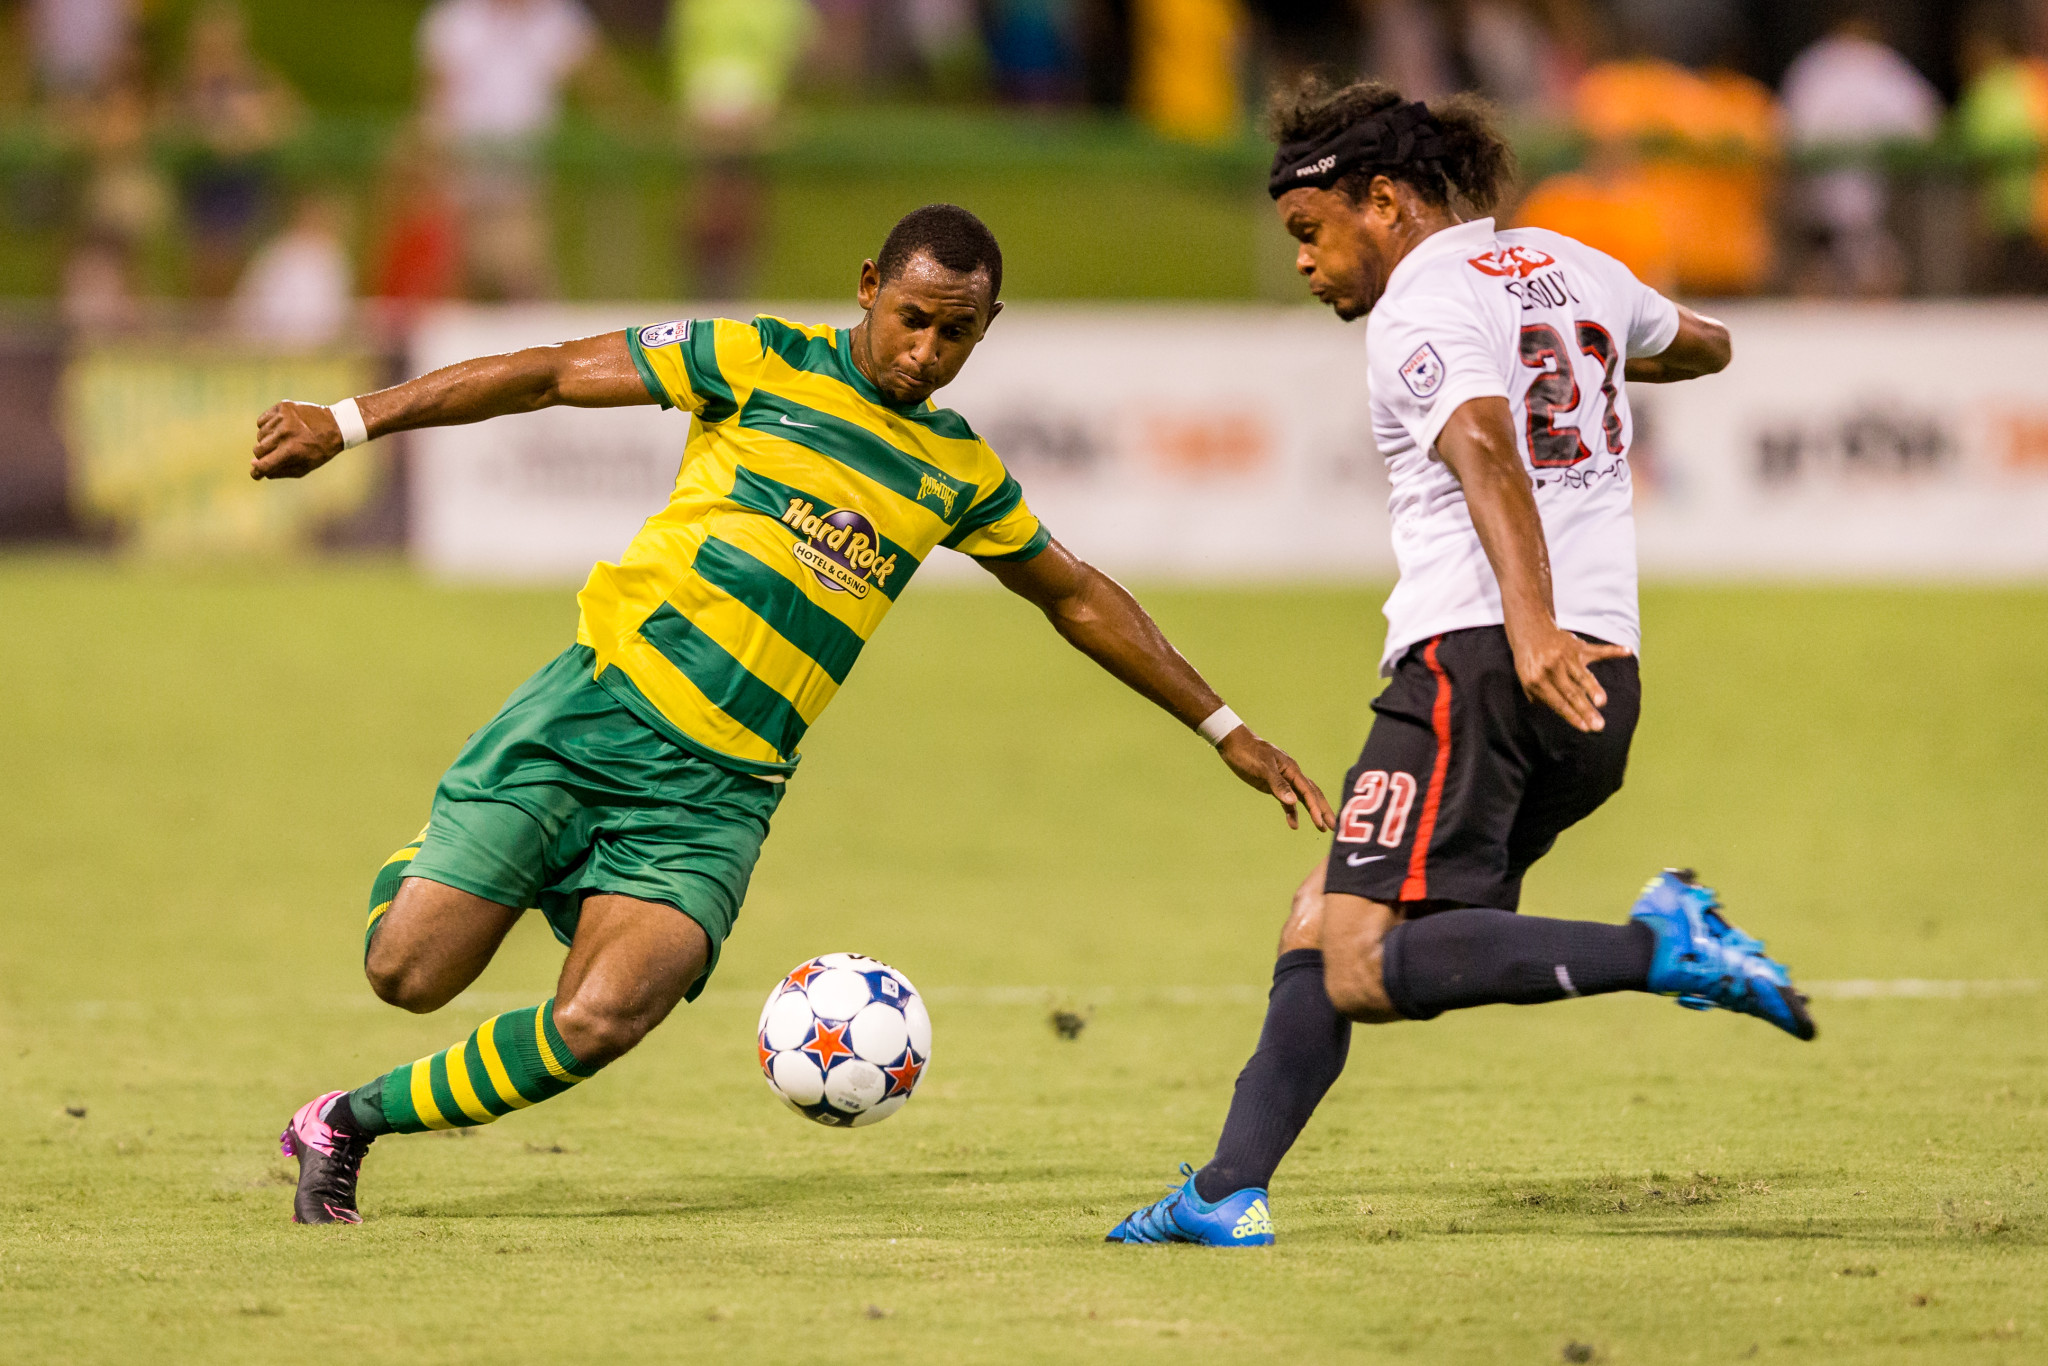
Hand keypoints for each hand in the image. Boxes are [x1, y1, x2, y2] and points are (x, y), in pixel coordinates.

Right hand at [251, 401, 344, 480]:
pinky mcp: (282, 407)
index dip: (256, 472)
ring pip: (260, 436)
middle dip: (264, 455)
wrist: (335, 425)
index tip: (255, 474)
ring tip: (283, 439)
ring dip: (268, 440)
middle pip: (258, 450)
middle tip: (276, 453)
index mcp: (291, 451)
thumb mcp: (304, 467)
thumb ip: (279, 470)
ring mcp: (282, 419)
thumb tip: (255, 467)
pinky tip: (280, 428)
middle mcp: (285, 434)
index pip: (263, 465)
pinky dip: (267, 427)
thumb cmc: (319, 450)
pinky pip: (261, 421)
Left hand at [1217, 727, 1335, 831]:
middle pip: (1312, 794)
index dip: (1316, 807)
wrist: (1233, 744)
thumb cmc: (1248, 753)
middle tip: (1332, 826)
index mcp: (1292, 769)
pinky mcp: (1273, 786)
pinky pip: (1287, 801)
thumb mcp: (1263, 768)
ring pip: (1302, 798)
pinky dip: (1291, 812)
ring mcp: (1283, 781)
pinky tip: (1294, 824)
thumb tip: (1293, 801)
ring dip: (1311, 812)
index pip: (1308, 791)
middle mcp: (1291, 775)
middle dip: (1322, 810)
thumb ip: (1278, 784)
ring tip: (1320, 828)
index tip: (1320, 823)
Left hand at [1508, 621, 1631, 731]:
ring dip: (1594, 689)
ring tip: (1602, 702)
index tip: (1585, 729)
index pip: (1558, 702)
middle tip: (1599, 726)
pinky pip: (1598, 650)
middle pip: (1572, 693)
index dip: (1572, 716)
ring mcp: (1567, 656)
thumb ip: (1540, 698)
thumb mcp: (1526, 680)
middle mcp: (1552, 668)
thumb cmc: (1530, 661)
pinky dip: (1614, 650)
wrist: (1530, 630)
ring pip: (1583, 676)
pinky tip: (1628, 652)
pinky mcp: (1578, 646)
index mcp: (1537, 679)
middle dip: (1586, 710)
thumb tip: (1564, 712)